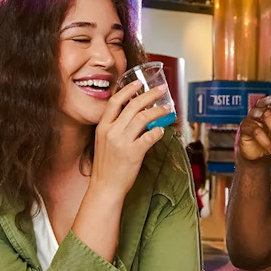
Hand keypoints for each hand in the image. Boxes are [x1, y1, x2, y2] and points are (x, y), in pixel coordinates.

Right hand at [91, 81, 170, 197]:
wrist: (105, 187)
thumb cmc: (106, 166)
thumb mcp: (104, 142)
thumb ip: (115, 128)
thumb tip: (134, 115)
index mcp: (103, 127)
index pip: (115, 102)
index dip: (128, 90)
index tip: (139, 83)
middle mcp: (111, 132)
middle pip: (133, 106)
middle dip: (149, 95)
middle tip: (161, 90)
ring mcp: (122, 142)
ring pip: (143, 118)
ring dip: (158, 111)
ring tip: (167, 109)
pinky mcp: (133, 154)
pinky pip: (150, 137)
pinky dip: (158, 131)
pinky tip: (162, 129)